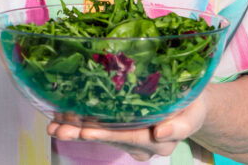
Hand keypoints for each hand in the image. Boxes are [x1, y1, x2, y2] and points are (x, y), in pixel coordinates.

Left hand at [47, 93, 207, 161]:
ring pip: (98, 134)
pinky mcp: (119, 128)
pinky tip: (58, 119)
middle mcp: (140, 144)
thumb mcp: (194, 113)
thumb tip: (162, 133)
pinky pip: (96, 127)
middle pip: (108, 138)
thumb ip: (181, 125)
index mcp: (159, 140)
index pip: (130, 137)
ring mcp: (128, 137)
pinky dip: (76, 123)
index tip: (86, 130)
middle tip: (59, 128)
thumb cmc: (192, 105)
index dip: (107, 134)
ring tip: (53, 126)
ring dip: (74, 130)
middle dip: (81, 133)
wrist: (190, 104)